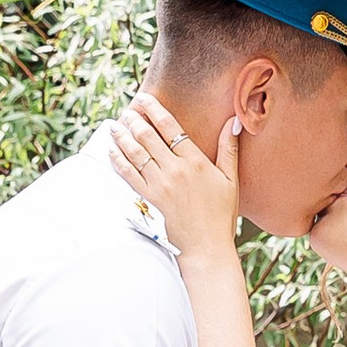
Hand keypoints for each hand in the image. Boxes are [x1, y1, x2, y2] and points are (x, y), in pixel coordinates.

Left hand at [110, 91, 242, 257]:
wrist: (206, 247)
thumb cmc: (221, 214)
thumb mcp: (231, 179)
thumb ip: (229, 148)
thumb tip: (234, 120)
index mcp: (195, 161)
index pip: (171, 128)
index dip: (155, 110)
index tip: (144, 99)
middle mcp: (175, 170)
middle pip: (148, 137)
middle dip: (134, 120)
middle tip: (126, 110)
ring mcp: (160, 185)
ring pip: (136, 153)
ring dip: (122, 136)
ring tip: (114, 125)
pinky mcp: (149, 200)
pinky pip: (129, 175)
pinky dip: (118, 160)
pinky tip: (111, 150)